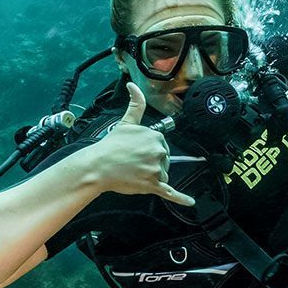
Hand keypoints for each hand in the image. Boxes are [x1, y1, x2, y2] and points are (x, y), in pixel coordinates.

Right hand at [87, 82, 194, 205]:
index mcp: (156, 137)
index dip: (149, 152)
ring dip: (151, 177)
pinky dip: (181, 198)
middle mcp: (159, 151)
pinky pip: (170, 193)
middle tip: (133, 164)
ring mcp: (157, 169)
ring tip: (134, 174)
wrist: (97, 165)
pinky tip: (190, 202)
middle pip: (163, 161)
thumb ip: (135, 104)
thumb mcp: (125, 122)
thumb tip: (133, 85)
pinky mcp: (153, 185)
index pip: (161, 146)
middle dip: (151, 164)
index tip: (136, 153)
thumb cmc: (110, 146)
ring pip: (162, 176)